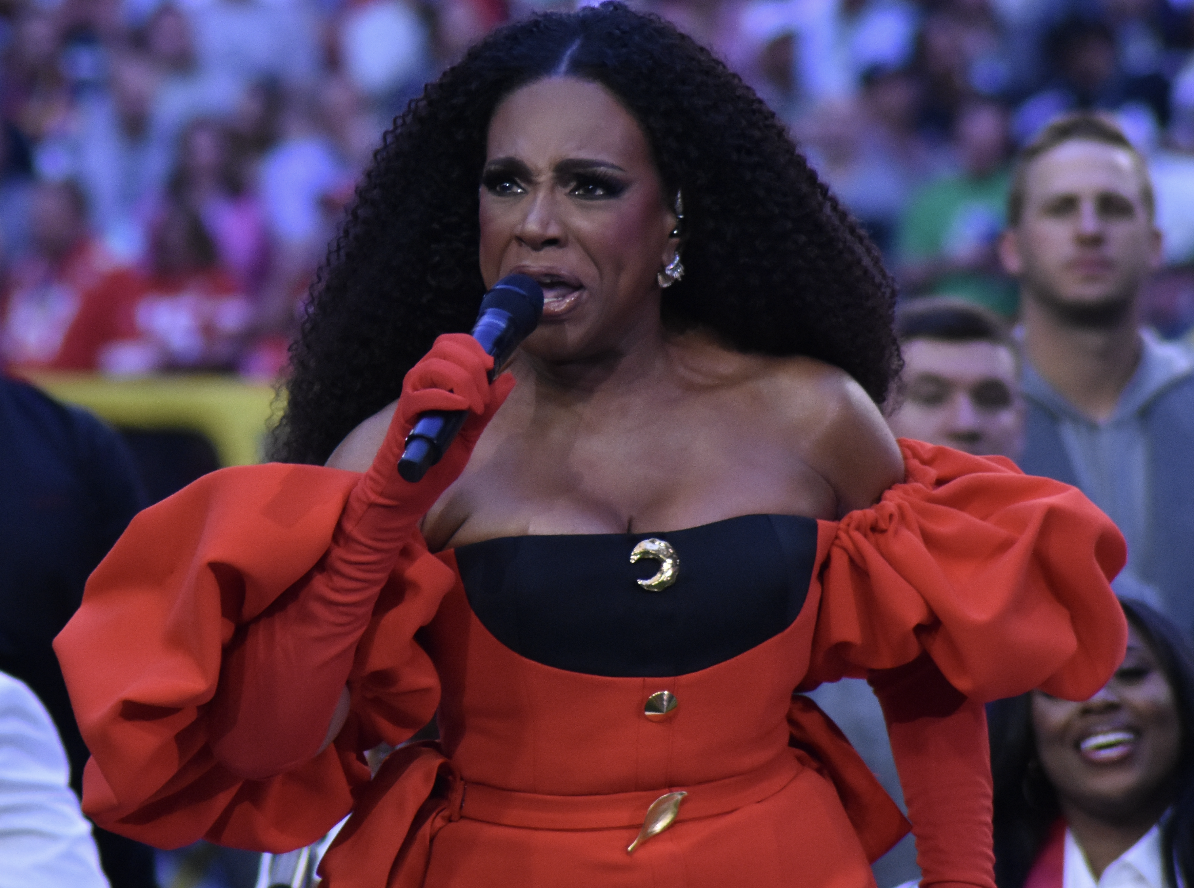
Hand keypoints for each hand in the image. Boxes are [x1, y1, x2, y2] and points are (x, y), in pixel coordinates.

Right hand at [361, 333, 514, 515]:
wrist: (408, 491)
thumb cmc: (435, 461)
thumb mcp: (470, 430)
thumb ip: (487, 406)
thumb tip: (507, 378)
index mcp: (435, 380)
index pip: (449, 343)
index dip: (472, 346)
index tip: (491, 365)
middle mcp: (420, 383)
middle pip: (443, 349)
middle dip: (472, 364)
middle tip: (484, 394)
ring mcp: (410, 400)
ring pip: (431, 368)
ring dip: (462, 381)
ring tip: (475, 405)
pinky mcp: (403, 420)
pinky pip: (419, 397)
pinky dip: (445, 397)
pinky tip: (462, 408)